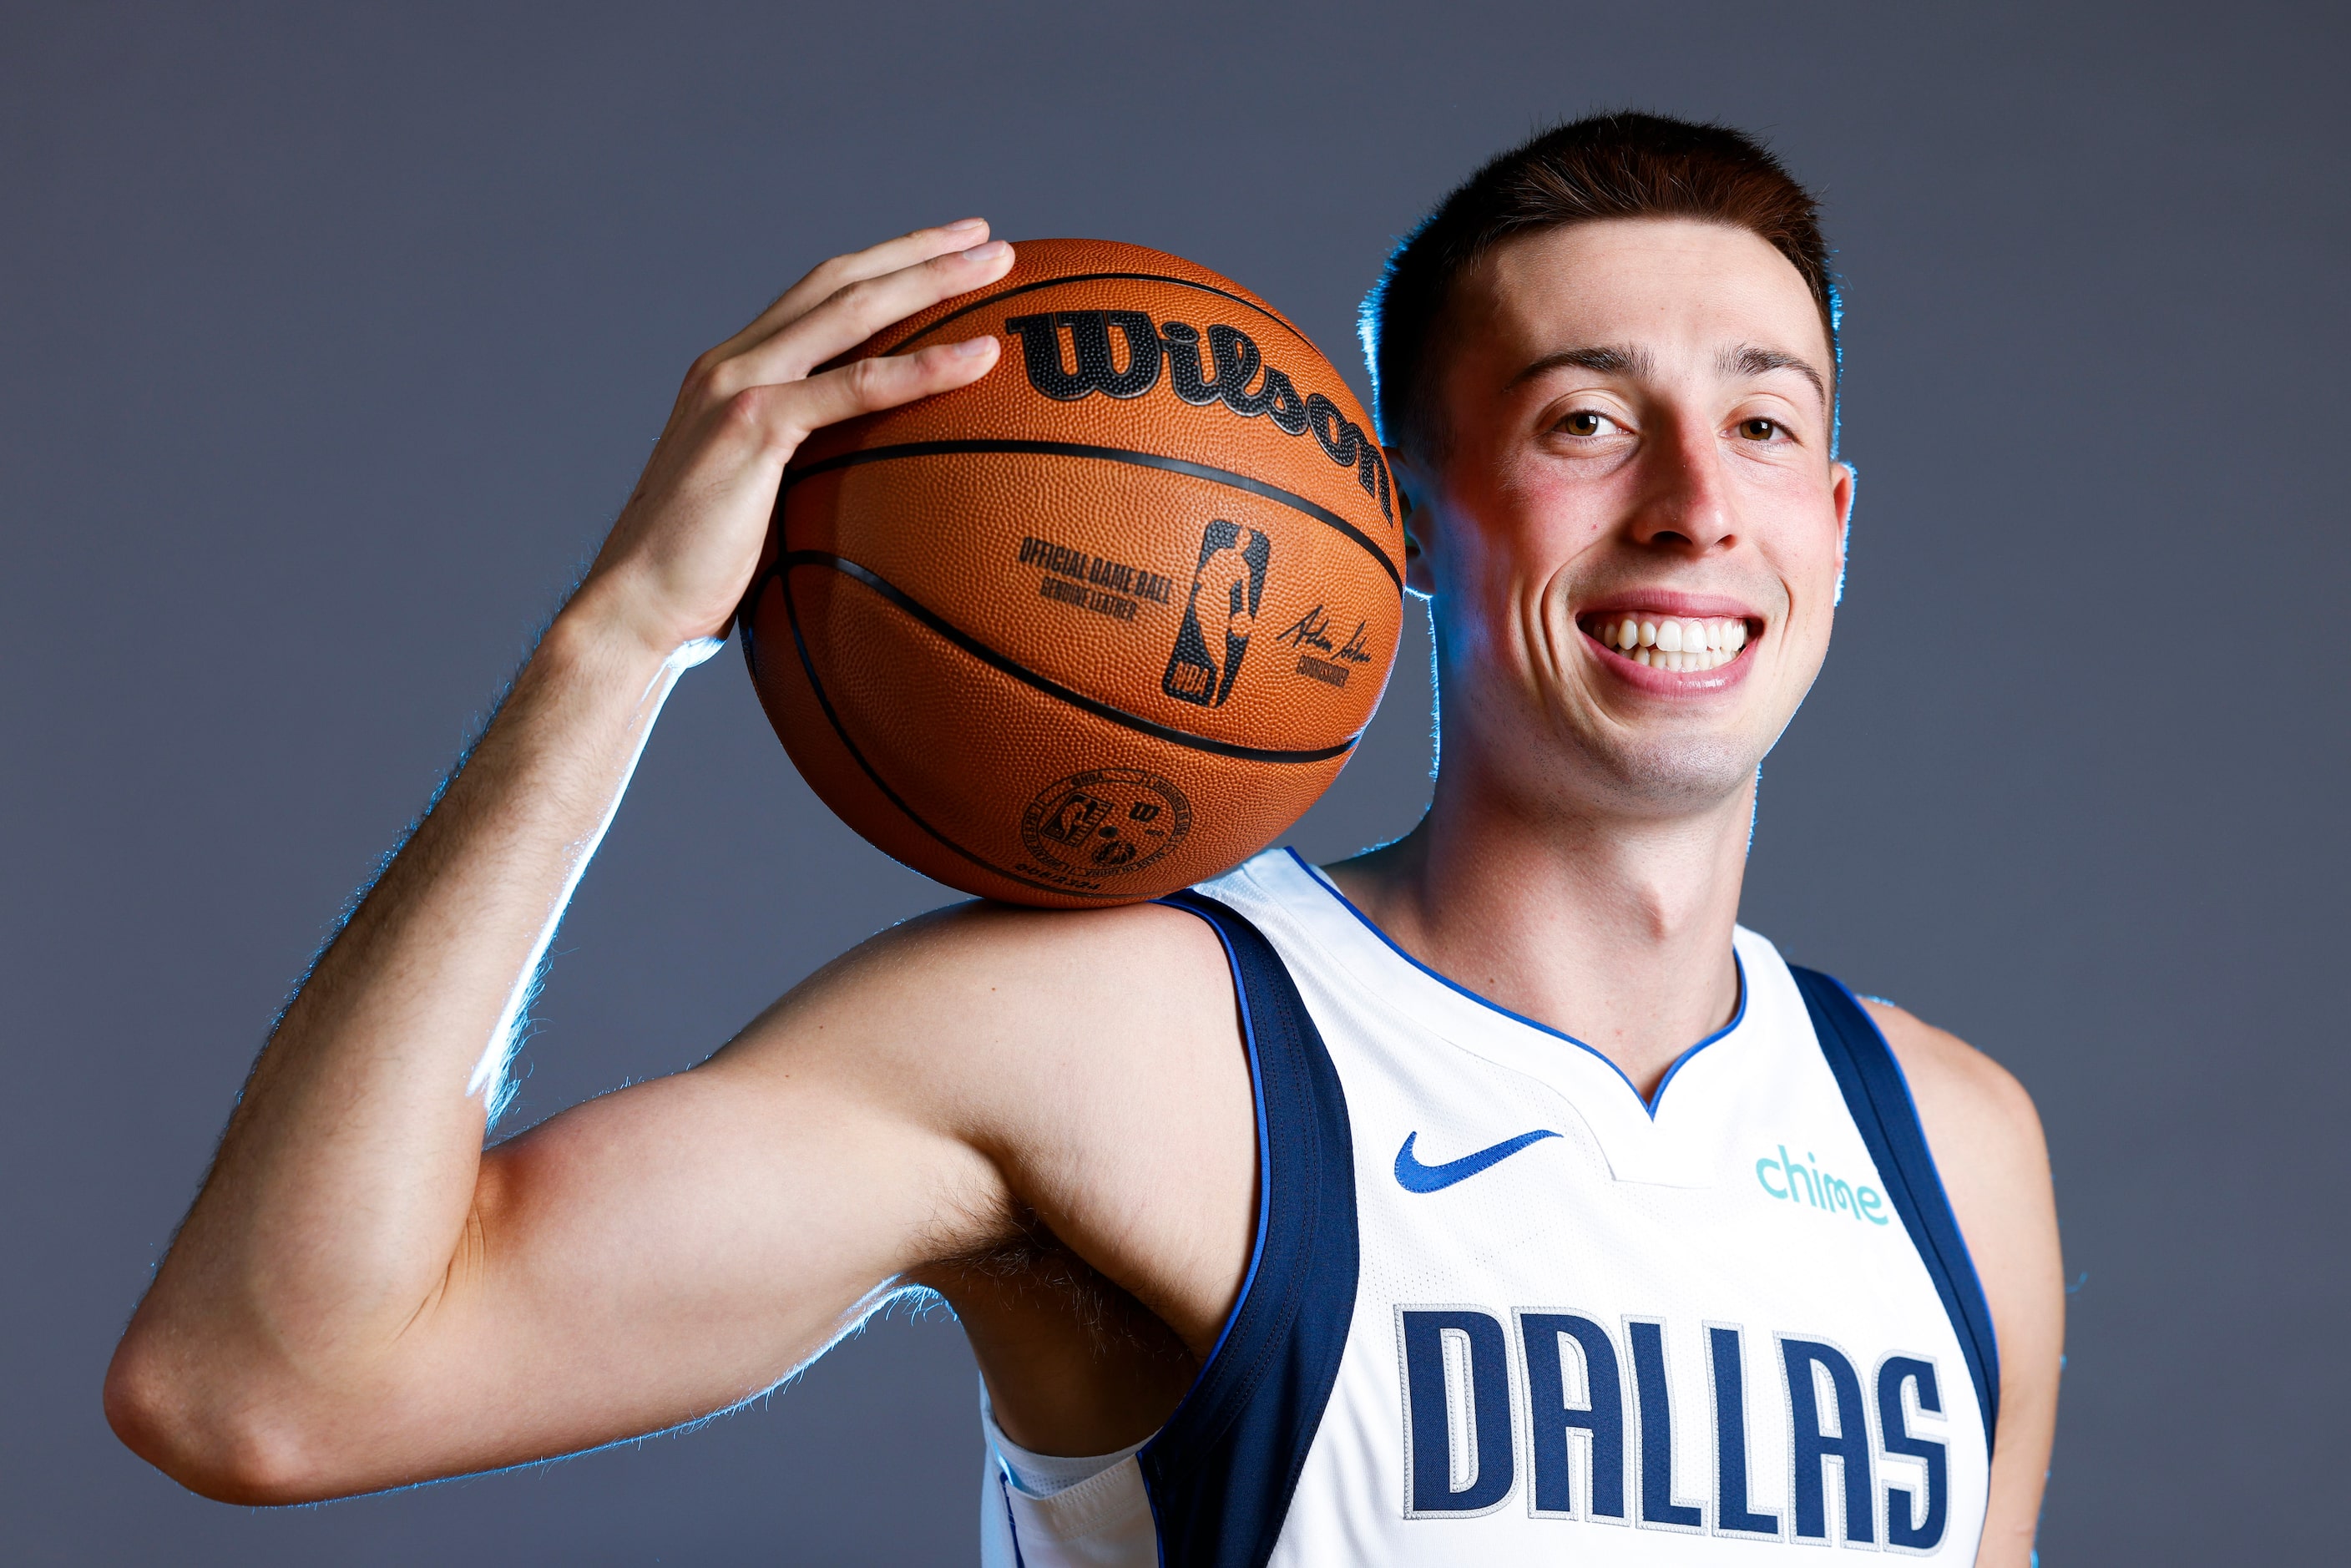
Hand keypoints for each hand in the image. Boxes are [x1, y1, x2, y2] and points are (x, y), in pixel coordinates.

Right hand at [571, 221, 1013, 655]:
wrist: (635, 602)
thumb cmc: (700, 575)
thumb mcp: (757, 507)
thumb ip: (800, 477)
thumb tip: (866, 498)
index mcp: (734, 372)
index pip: (817, 297)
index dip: (882, 266)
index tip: (945, 252)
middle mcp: (733, 362)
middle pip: (840, 281)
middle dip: (918, 251)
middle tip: (990, 239)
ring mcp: (739, 386)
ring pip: (851, 310)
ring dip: (931, 281)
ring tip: (999, 267)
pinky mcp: (753, 425)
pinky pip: (855, 386)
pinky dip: (922, 368)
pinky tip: (979, 357)